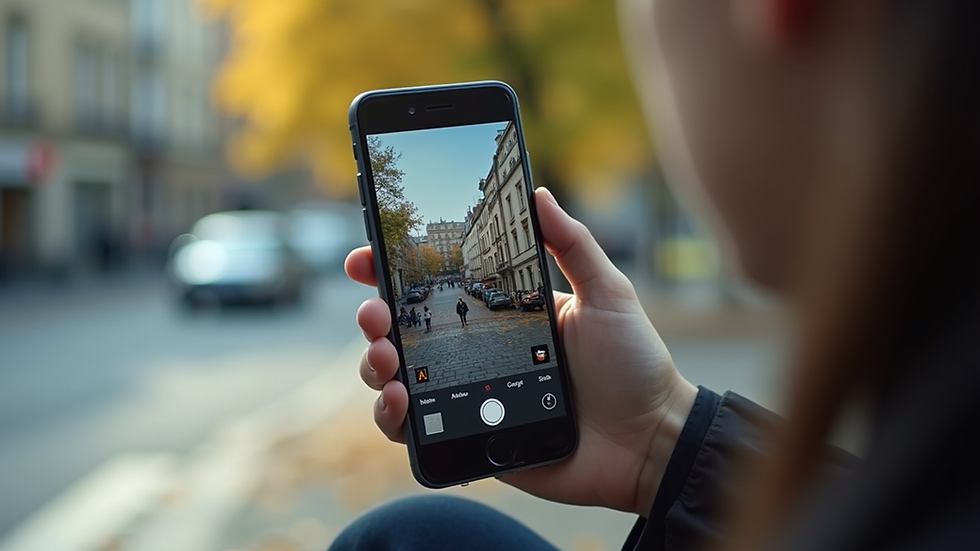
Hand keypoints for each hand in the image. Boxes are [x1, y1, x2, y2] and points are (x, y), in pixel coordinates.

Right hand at [346, 188, 697, 515]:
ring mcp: (469, 396)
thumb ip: (573, 243)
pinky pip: (413, 431)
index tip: (365, 256)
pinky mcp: (469, 437)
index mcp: (504, 314)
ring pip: (397, 379)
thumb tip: (538, 190)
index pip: (439, 287)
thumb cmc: (633, 365)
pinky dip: (392, 418)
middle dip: (374, 317)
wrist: (650, 440)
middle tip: (375, 313)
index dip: (394, 271)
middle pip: (404, 332)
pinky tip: (400, 400)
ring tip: (386, 357)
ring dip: (375, 364)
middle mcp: (478, 353)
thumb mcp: (607, 293)